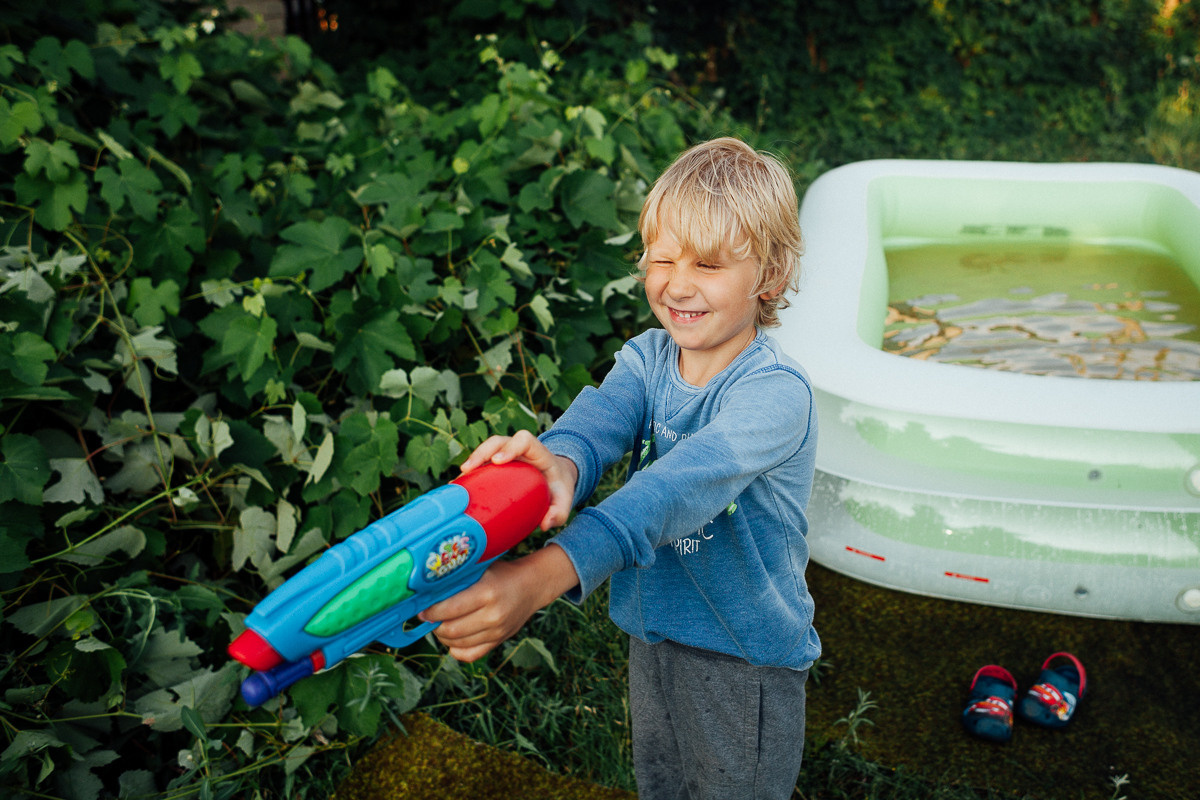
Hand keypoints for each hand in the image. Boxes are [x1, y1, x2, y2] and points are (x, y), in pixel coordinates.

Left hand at [419, 544, 578, 661]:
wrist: (532, 586)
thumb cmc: (502, 574)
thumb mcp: (481, 569)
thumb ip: (458, 580)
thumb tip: (426, 590)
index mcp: (487, 593)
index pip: (449, 609)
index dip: (430, 612)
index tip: (422, 609)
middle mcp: (493, 616)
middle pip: (450, 630)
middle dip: (434, 625)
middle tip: (428, 617)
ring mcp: (497, 632)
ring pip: (457, 644)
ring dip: (442, 636)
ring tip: (440, 624)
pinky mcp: (498, 642)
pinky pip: (469, 655)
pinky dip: (456, 649)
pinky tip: (453, 637)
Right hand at [460, 431, 577, 530]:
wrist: (555, 481)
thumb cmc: (558, 489)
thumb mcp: (565, 500)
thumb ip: (559, 512)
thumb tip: (544, 524)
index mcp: (538, 452)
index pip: (523, 440)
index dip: (509, 447)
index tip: (497, 461)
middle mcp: (519, 449)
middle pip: (498, 441)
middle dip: (482, 453)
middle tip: (468, 470)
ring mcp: (506, 454)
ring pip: (486, 450)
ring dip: (471, 462)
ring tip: (458, 481)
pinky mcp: (496, 464)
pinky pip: (481, 463)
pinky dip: (469, 474)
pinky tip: (457, 488)